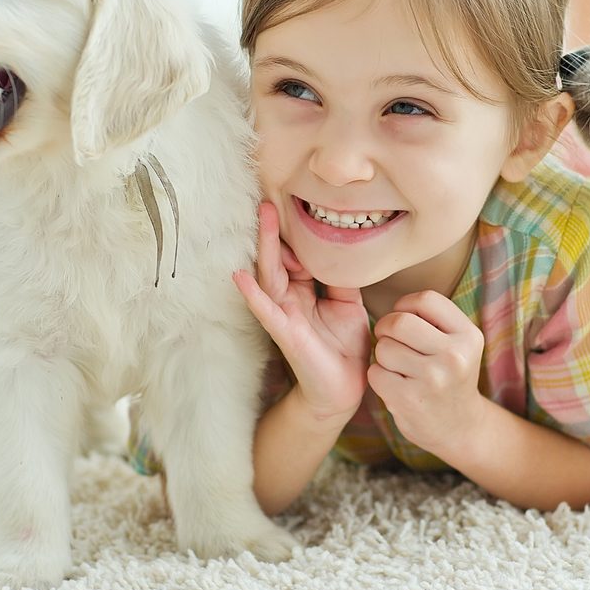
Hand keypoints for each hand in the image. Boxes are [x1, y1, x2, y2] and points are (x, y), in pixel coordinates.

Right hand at [234, 202, 369, 424]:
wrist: (345, 388)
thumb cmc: (344, 346)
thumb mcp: (349, 304)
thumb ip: (342, 278)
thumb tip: (342, 249)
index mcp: (305, 290)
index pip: (297, 256)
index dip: (296, 234)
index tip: (294, 205)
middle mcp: (290, 299)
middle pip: (278, 259)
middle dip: (273, 231)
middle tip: (268, 201)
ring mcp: (284, 315)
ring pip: (270, 276)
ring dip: (265, 248)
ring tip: (262, 220)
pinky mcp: (285, 334)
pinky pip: (266, 311)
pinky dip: (252, 294)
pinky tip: (240, 277)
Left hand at [367, 290, 488, 458]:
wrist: (459, 427)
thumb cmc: (450, 375)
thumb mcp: (459, 343)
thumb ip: (435, 319)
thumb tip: (395, 300)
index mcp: (468, 336)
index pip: (425, 299)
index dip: (405, 305)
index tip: (403, 317)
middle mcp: (454, 356)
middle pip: (399, 321)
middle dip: (386, 327)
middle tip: (389, 338)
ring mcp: (432, 380)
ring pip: (383, 347)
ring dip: (382, 354)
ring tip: (397, 365)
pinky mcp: (410, 400)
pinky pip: (375, 373)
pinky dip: (378, 376)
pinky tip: (394, 384)